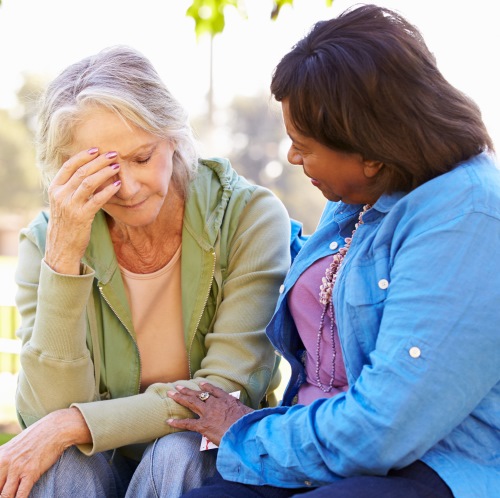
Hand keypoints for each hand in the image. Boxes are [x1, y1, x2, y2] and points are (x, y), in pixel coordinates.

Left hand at [0, 408, 90, 497]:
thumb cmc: (37, 437)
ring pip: (5, 495)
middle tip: (5, 495)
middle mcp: (4, 462)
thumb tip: (3, 470)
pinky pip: (20, 495)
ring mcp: (17, 468)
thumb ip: (5, 458)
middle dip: (1, 494)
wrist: (56, 428)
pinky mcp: (31, 472)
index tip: (1, 488)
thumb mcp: (15, 445)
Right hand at [45, 148, 121, 274]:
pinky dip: (108, 191)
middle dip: (99, 161)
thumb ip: (71, 188)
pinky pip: (97, 200)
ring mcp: (70, 206)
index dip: (83, 156)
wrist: (61, 248)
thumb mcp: (63, 203)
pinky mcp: (81, 217)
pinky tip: (118, 186)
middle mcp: (60, 195)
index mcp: (54, 188)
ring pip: (88, 182)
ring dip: (105, 172)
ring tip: (118, 166)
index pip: (68, 166)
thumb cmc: (66, 223)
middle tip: (113, 154)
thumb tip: (87, 172)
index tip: (96, 149)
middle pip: (81, 171)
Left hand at [167, 382, 252, 445]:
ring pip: (191, 403)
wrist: (245, 431)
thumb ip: (244, 412)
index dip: (206, 387)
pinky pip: (187, 423)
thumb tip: (248, 415)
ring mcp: (208, 413)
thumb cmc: (250, 424)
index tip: (200, 384)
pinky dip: (177, 422)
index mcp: (227, 400)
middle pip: (199, 395)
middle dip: (187, 390)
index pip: (215, 391)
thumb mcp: (249, 413)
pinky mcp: (203, 425)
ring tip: (171, 393)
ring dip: (180, 397)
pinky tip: (168, 421)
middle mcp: (216, 404)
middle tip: (178, 386)